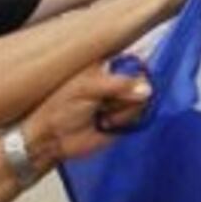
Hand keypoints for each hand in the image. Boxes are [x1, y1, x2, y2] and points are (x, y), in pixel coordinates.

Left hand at [23, 64, 150, 162]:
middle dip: (126, 95)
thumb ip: (119, 86)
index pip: (133, 61)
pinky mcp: (124, 119)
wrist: (52, 140)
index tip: (132, 81)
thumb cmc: (60, 108)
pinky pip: (139, 117)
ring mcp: (121, 101)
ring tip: (101, 115)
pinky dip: (124, 122)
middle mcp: (116, 82)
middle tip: (104, 103)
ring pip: (142, 101)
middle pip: (143, 82)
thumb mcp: (87, 90)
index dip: (138, 69)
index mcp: (105, 68)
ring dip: (122, 111)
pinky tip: (107, 124)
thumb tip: (148, 89)